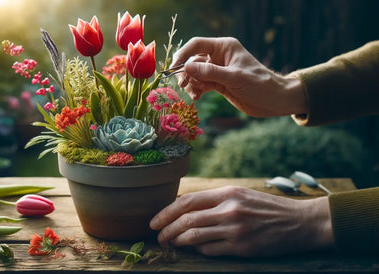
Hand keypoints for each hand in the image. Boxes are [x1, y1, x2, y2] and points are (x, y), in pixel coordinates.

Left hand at [150, 186, 333, 256]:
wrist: (300, 222)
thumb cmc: (267, 208)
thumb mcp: (241, 195)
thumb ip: (215, 201)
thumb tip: (185, 209)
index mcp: (227, 193)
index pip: (187, 201)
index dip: (166, 212)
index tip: (155, 221)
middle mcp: (229, 210)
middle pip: (186, 219)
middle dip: (167, 229)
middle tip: (158, 236)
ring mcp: (235, 230)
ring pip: (194, 236)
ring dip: (179, 241)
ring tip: (172, 243)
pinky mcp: (242, 248)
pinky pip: (211, 251)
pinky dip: (199, 251)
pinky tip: (197, 249)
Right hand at [172, 37, 306, 116]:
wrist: (273, 100)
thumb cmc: (259, 84)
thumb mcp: (234, 77)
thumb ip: (209, 72)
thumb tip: (187, 67)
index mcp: (224, 47)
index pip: (197, 45)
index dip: (183, 54)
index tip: (174, 67)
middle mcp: (219, 56)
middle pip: (192, 60)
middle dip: (186, 72)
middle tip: (182, 85)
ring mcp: (217, 70)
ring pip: (195, 74)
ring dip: (191, 84)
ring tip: (195, 94)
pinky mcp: (218, 83)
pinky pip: (200, 84)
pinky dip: (196, 90)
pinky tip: (197, 97)